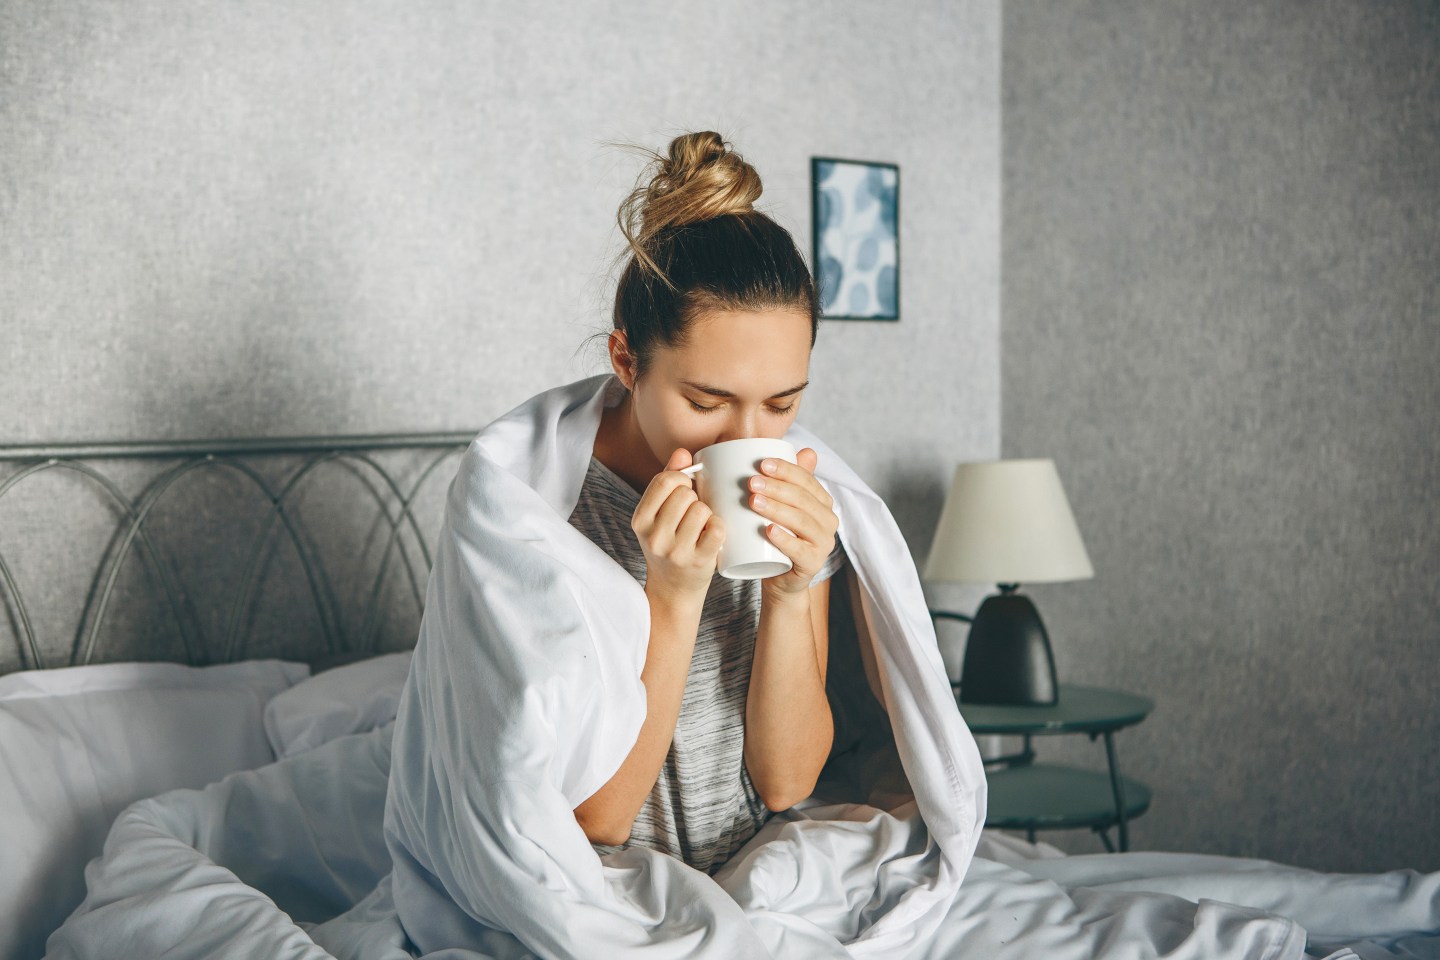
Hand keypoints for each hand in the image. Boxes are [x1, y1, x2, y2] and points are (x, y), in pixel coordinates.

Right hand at [632, 448, 725, 604]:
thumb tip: (683, 452)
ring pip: (701, 509)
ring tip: (702, 524)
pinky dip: (719, 526)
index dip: (681, 478)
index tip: (685, 488)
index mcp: (640, 519)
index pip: (664, 481)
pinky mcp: (698, 562)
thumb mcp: (659, 514)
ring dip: (707, 512)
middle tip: (693, 512)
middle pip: (685, 494)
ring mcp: (675, 551)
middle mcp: (653, 536)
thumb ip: (668, 480)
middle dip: (694, 497)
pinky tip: (713, 533)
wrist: (672, 588)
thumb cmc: (669, 542)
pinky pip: (717, 528)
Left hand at [748, 448, 838, 597]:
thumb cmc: (778, 537)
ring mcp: (823, 544)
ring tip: (753, 502)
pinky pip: (800, 551)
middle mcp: (828, 521)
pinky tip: (768, 531)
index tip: (761, 463)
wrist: (780, 578)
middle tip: (751, 482)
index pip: (806, 480)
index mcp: (822, 502)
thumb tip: (806, 450)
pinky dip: (784, 540)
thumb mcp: (782, 506)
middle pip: (802, 499)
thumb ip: (791, 481)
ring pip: (801, 522)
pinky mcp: (813, 564)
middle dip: (776, 488)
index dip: (785, 469)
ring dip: (777, 509)